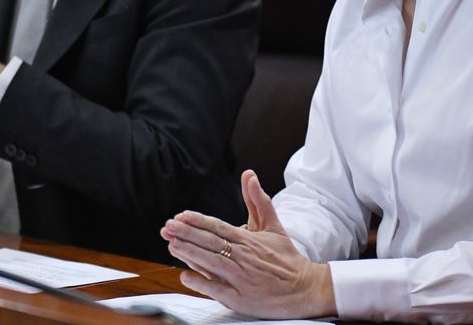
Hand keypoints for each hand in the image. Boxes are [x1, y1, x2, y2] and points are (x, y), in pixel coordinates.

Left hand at [160, 170, 335, 319]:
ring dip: (190, 254)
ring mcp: (242, 278)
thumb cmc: (287, 258)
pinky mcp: (242, 298)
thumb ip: (259, 201)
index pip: (218, 227)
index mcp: (249, 240)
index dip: (198, 222)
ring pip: (211, 263)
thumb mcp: (274, 226)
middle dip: (187, 234)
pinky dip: (201, 283)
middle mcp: (243, 257)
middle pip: (211, 243)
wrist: (304, 288)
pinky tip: (185, 277)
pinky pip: (218, 290)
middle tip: (167, 227)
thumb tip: (249, 174)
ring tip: (172, 245)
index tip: (180, 216)